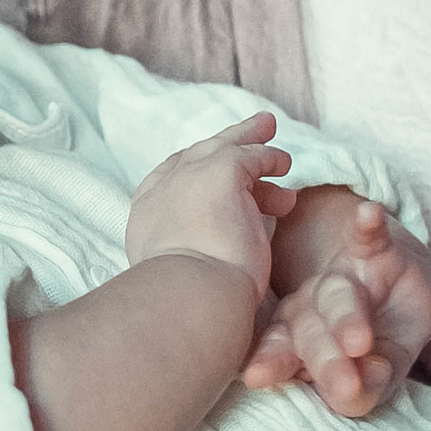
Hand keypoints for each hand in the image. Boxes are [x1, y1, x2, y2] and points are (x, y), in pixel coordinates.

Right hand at [124, 111, 289, 294]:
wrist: (190, 297)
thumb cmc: (188, 301)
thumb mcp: (177, 270)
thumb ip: (187, 251)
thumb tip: (210, 252)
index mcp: (147, 215)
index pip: (167, 180)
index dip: (188, 171)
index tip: (203, 171)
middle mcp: (163, 191)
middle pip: (193, 156)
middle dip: (219, 142)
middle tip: (243, 132)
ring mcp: (190, 177)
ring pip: (222, 147)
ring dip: (248, 139)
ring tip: (269, 130)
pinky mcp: (222, 172)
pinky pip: (252, 156)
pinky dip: (269, 157)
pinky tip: (284, 163)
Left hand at [245, 187, 430, 417]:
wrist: (403, 285)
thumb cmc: (378, 337)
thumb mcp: (375, 370)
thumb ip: (366, 386)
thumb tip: (354, 399)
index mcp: (298, 334)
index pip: (282, 350)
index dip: (274, 362)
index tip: (258, 377)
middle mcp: (313, 304)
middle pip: (308, 328)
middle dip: (321, 357)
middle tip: (337, 386)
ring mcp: (345, 275)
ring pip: (337, 294)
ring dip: (346, 317)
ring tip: (357, 341)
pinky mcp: (374, 248)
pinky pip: (369, 237)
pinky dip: (370, 226)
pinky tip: (369, 215)